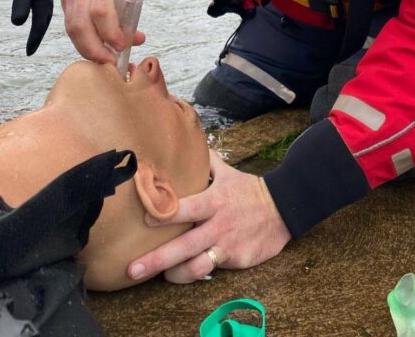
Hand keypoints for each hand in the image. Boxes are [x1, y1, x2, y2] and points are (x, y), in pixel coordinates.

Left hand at [12, 0, 52, 54]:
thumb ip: (20, 6)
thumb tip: (17, 23)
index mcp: (45, 5)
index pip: (39, 27)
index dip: (34, 40)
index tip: (28, 52)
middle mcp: (49, 7)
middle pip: (44, 27)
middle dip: (37, 40)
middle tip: (30, 52)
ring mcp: (49, 6)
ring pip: (45, 24)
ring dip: (39, 34)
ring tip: (32, 45)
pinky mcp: (46, 5)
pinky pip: (45, 20)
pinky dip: (40, 27)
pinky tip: (37, 31)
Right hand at [61, 0, 143, 62]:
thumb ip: (132, 14)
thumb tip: (135, 40)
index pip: (101, 11)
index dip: (110, 33)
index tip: (121, 46)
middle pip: (80, 25)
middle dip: (95, 49)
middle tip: (110, 62)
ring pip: (72, 27)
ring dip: (87, 48)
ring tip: (103, 58)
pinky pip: (70, 23)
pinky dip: (82, 39)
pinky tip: (94, 46)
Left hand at [128, 151, 290, 283]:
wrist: (283, 208)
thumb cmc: (247, 189)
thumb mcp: (227, 172)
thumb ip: (206, 161)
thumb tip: (187, 139)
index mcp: (214, 201)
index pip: (186, 208)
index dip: (164, 214)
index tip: (143, 218)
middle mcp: (218, 225)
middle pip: (183, 246)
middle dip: (157, 259)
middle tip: (132, 269)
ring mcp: (227, 245)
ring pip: (196, 267)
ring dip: (174, 274)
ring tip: (161, 275)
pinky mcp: (237, 260)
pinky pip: (211, 271)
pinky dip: (194, 274)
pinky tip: (184, 274)